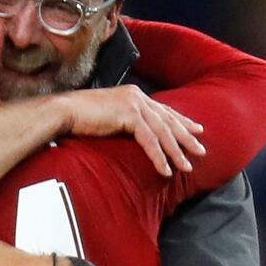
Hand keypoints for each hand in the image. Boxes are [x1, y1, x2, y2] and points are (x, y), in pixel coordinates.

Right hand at [56, 85, 204, 176]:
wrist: (65, 111)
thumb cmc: (81, 118)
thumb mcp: (109, 117)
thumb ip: (124, 121)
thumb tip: (134, 133)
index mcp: (134, 95)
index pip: (163, 110)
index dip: (181, 121)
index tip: (197, 130)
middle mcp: (138, 96)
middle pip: (168, 120)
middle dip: (186, 137)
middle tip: (201, 151)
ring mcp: (134, 103)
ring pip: (163, 131)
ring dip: (176, 151)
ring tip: (187, 166)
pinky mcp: (129, 114)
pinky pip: (150, 140)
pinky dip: (159, 157)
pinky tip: (165, 170)